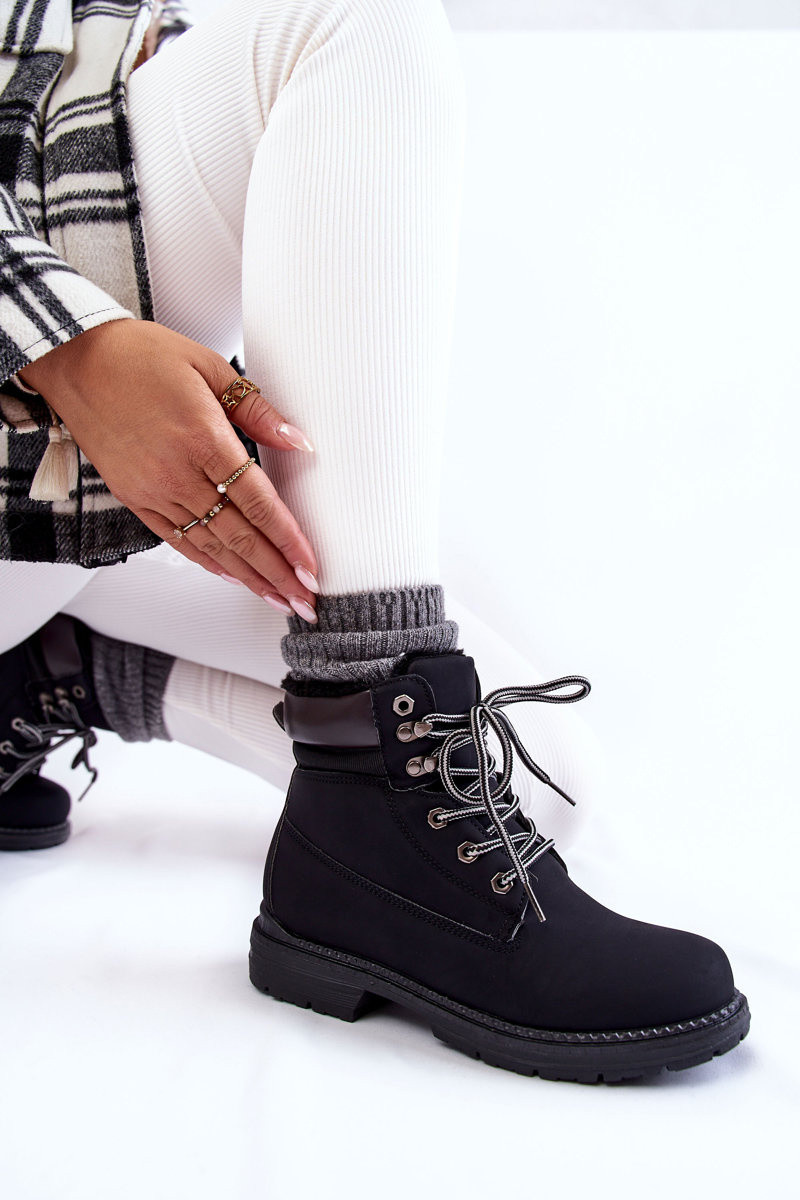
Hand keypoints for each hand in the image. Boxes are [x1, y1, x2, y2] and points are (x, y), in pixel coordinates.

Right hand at [19, 319, 318, 619]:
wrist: (74, 360)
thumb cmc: (138, 357)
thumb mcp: (209, 366)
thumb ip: (257, 410)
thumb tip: (297, 440)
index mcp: (202, 438)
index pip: (257, 503)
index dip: (288, 540)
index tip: (309, 566)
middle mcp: (177, 473)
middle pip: (238, 536)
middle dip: (276, 573)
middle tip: (304, 599)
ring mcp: (153, 490)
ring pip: (211, 546)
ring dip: (248, 577)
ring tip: (277, 597)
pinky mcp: (134, 498)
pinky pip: (178, 540)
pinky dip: (208, 562)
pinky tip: (233, 577)